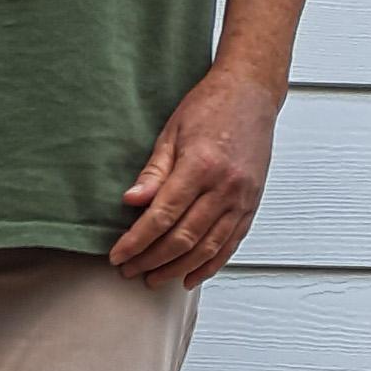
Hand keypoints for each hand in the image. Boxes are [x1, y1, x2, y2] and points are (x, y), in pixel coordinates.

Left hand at [110, 68, 281, 289]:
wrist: (252, 91)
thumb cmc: (210, 106)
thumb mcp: (172, 133)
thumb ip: (153, 172)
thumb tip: (131, 202)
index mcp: (201, 165)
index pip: (162, 216)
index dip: (136, 242)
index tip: (118, 256)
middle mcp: (225, 186)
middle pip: (182, 238)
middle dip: (151, 260)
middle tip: (129, 271)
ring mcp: (242, 198)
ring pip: (206, 248)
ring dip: (176, 269)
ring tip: (153, 279)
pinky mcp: (251, 204)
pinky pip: (229, 244)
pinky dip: (209, 266)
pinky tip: (189, 278)